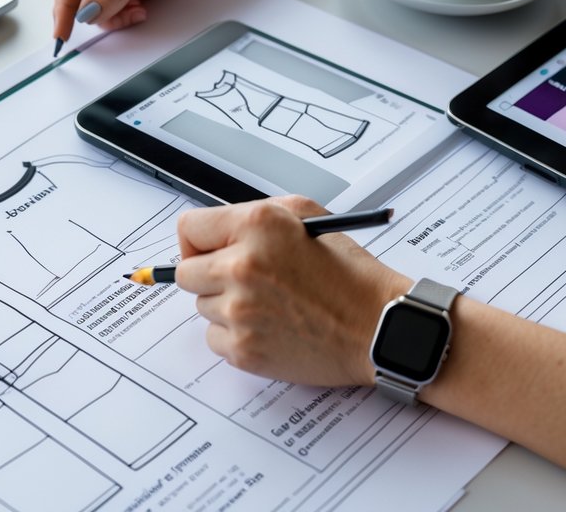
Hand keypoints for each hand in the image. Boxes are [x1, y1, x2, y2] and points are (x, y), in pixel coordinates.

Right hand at [52, 0, 228, 42]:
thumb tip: (87, 12)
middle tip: (126, 16)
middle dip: (99, 11)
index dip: (63, 7)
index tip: (62, 34)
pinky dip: (122, 12)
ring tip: (140, 7)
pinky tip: (140, 6)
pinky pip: (108, 5)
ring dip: (114, 14)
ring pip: (93, 5)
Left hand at [175, 196, 408, 386]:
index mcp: (257, 226)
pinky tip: (269, 327)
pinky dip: (234, 335)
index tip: (208, 249)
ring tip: (269, 303)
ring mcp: (240, 312)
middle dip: (209, 274)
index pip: (188, 227)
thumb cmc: (350, 275)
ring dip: (225, 305)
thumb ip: (256, 215)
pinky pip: (214, 338)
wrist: (380, 328)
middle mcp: (242, 267)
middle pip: (186, 272)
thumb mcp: (308, 218)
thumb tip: (216, 229)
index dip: (199, 239)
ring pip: (202, 306)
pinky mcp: (243, 349)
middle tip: (243, 279)